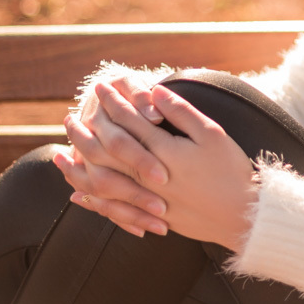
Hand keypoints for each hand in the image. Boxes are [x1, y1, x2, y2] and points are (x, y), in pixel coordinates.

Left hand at [59, 82, 256, 250]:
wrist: (242, 214)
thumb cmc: (230, 169)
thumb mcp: (212, 134)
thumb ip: (181, 113)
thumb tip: (154, 92)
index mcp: (164, 151)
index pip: (130, 121)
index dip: (113, 103)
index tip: (100, 88)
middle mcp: (150, 175)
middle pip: (108, 151)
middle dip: (86, 132)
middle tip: (68, 117)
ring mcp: (148, 198)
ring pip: (103, 182)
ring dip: (79, 166)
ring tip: (60, 154)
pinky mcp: (151, 215)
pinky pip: (113, 209)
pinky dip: (92, 199)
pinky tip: (78, 193)